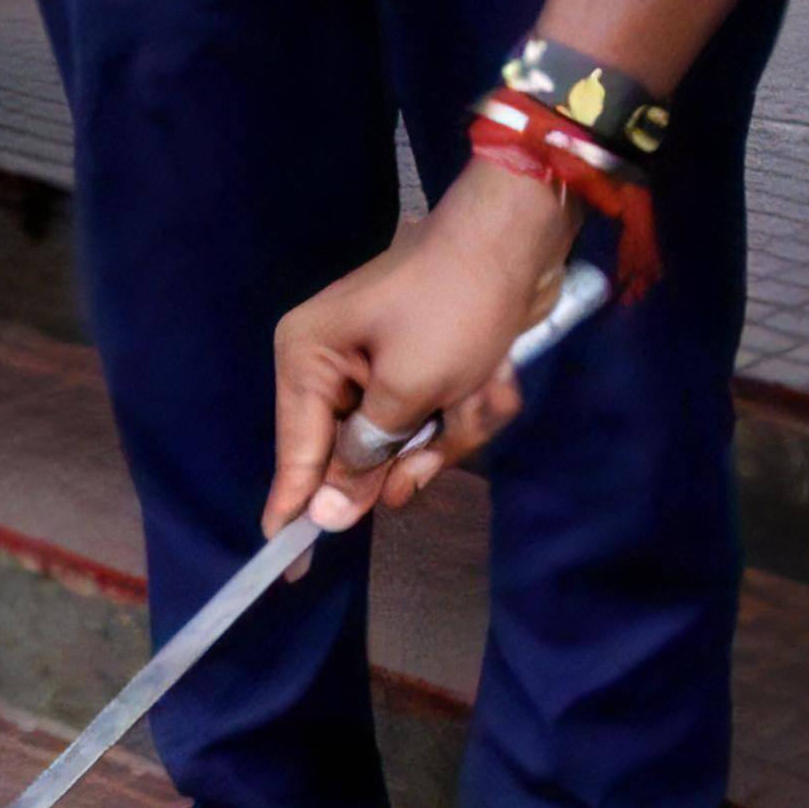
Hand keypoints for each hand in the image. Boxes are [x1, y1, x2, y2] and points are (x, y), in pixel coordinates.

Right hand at [266, 161, 578, 539]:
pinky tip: (495, 377)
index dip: (296, 510)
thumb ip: (365, 457)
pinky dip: (472, 409)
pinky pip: (437, 420)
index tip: (287, 568)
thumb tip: (326, 516)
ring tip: (487, 384)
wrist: (521, 238)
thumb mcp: (409, 391)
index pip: (297, 455)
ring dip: (457, 426)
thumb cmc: (455, 306)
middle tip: (452, 414)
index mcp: (307, 360)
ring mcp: (379, 367)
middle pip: (360, 455)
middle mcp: (331, 365)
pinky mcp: (421, 366)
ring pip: (409, 443)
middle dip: (419, 447)